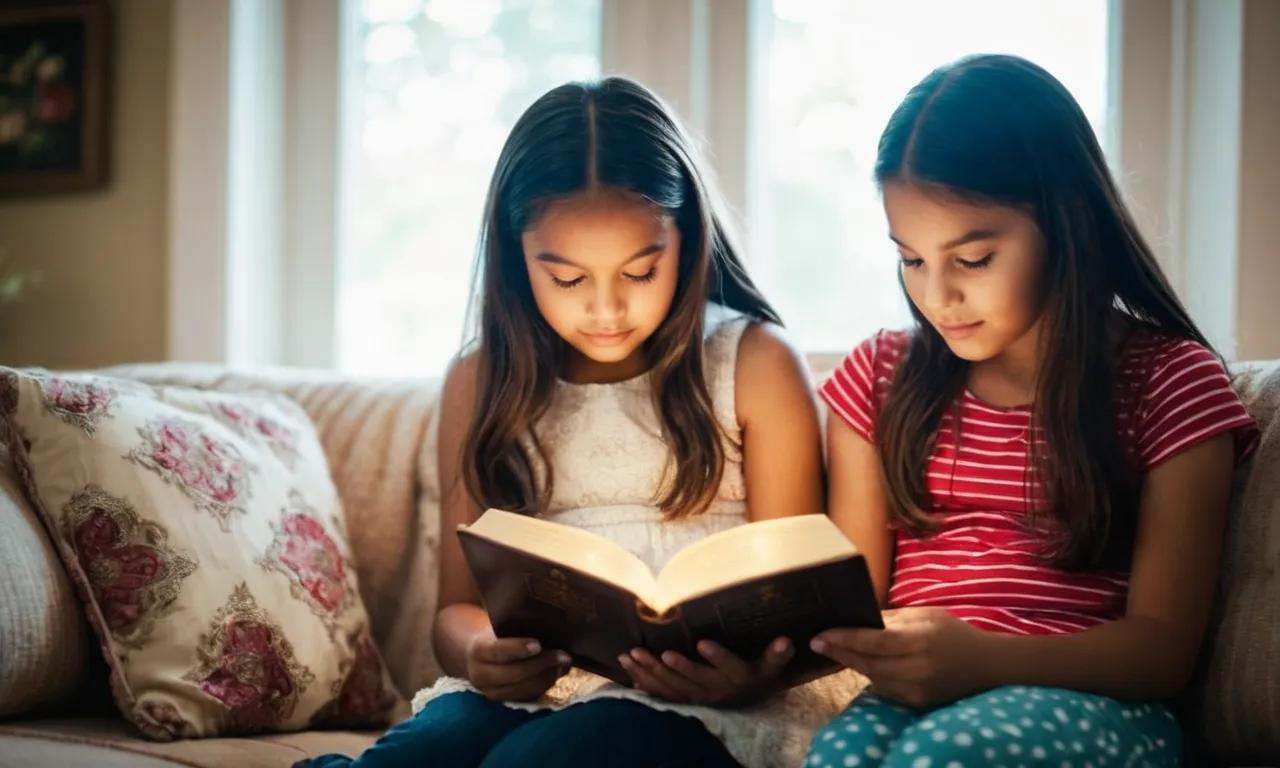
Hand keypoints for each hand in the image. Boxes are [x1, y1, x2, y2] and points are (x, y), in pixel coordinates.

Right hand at [465, 629, 570, 701]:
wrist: (478, 657)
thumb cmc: (495, 634)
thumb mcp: (500, 626)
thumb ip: (518, 627)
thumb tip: (550, 627)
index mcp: (478, 652)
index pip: (498, 651)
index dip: (519, 649)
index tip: (539, 645)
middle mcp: (481, 676)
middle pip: (514, 674)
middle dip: (542, 665)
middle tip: (563, 655)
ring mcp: (492, 692)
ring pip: (523, 689)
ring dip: (547, 677)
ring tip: (564, 664)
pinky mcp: (505, 702)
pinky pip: (528, 696)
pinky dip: (545, 686)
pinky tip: (557, 673)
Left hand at [618, 637, 793, 706]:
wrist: (743, 700)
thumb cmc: (756, 676)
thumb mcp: (770, 667)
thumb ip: (776, 655)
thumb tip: (788, 640)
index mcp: (736, 678)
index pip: (729, 667)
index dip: (717, 657)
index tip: (702, 642)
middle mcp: (714, 689)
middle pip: (692, 679)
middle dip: (673, 667)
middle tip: (654, 652)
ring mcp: (696, 696)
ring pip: (672, 687)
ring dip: (650, 672)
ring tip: (631, 655)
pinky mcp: (682, 698)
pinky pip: (661, 693)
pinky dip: (642, 682)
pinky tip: (627, 669)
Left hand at [811, 608, 988, 707]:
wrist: (987, 667)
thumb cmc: (954, 634)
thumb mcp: (926, 615)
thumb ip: (892, 618)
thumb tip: (861, 617)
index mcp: (918, 641)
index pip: (872, 642)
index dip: (843, 639)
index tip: (819, 635)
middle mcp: (916, 669)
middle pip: (867, 663)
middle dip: (839, 652)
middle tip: (817, 642)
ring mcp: (916, 690)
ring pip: (872, 677)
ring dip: (852, 663)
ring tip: (835, 649)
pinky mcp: (916, 703)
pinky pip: (884, 688)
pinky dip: (871, 675)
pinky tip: (861, 663)